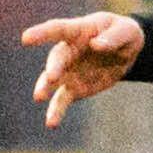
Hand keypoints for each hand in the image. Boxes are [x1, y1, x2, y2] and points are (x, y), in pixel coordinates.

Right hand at [20, 11, 142, 127]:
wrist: (126, 52)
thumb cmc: (124, 34)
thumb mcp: (127, 31)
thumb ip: (113, 38)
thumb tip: (96, 45)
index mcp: (79, 31)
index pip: (58, 29)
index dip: (42, 33)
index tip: (26, 38)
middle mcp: (68, 51)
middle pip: (57, 58)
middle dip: (54, 67)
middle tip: (52, 77)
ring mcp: (69, 71)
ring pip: (52, 81)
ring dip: (45, 88)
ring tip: (39, 97)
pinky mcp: (74, 88)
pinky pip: (62, 100)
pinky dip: (56, 111)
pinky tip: (51, 123)